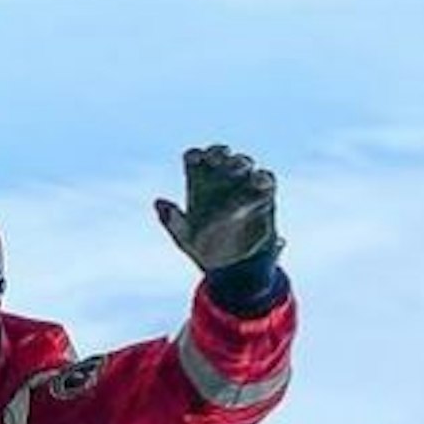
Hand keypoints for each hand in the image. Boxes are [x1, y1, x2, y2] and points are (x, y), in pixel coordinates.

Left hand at [154, 145, 279, 273]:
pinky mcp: (263, 196)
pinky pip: (265, 179)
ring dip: (240, 161)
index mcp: (198, 184)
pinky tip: (257, 182)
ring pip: (243, 162)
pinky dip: (262, 177)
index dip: (195, 155)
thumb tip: (158, 202)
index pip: (195, 158)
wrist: (233, 270)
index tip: (196, 159)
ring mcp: (242, 186)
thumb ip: (173, 221)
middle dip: (218, 152)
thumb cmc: (204, 251)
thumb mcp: (185, 239)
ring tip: (237, 167)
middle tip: (216, 158)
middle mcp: (221, 180)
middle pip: (220, 155)